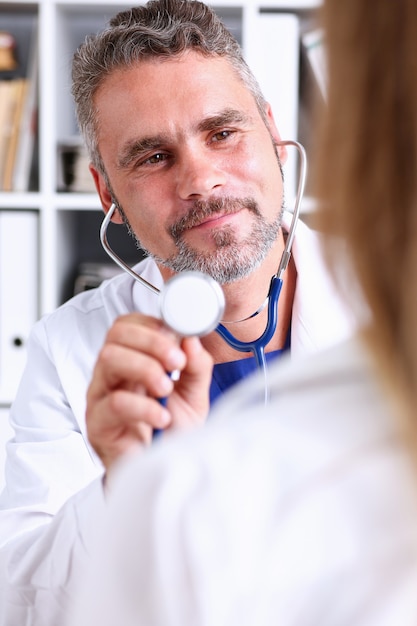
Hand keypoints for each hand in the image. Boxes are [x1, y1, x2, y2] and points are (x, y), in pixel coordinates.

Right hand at [86, 313, 212, 472]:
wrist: (164, 476)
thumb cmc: (171, 434)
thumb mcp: (194, 395)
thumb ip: (196, 366)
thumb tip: (192, 340)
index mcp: (132, 361)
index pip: (128, 326)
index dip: (153, 326)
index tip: (179, 339)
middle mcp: (113, 375)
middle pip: (116, 336)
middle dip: (151, 342)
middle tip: (176, 363)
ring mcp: (101, 398)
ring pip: (109, 360)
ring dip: (144, 368)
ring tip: (166, 389)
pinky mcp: (98, 425)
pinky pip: (113, 403)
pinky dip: (143, 407)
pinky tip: (162, 417)